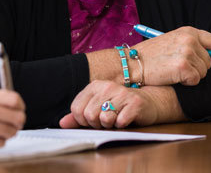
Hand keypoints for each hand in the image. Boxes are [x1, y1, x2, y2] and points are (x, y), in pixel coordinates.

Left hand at [59, 80, 182, 128]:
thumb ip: (79, 116)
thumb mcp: (98, 108)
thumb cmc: (121, 107)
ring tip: (116, 119)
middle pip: (89, 115)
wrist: (149, 103)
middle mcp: (107, 86)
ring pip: (103, 118)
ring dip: (109, 125)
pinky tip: (126, 119)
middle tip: (106, 121)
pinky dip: (122, 125)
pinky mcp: (134, 103)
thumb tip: (62, 123)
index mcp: (94, 85)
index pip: (76, 108)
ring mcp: (121, 93)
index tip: (92, 120)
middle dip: (96, 124)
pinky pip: (120, 121)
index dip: (82, 121)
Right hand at [135, 26, 210, 85]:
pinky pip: (195, 80)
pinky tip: (172, 76)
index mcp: (188, 31)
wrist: (132, 63)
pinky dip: (185, 82)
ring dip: (190, 75)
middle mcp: (189, 40)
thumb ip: (190, 44)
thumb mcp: (171, 41)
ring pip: (203, 72)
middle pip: (209, 60)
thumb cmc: (150, 55)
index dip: (207, 53)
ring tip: (173, 70)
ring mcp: (187, 53)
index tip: (197, 59)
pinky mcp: (183, 67)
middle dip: (197, 67)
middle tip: (178, 66)